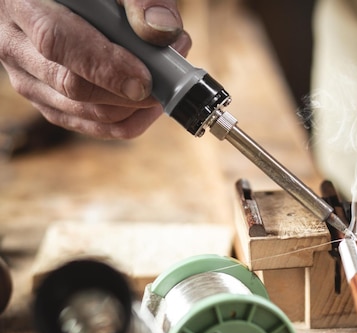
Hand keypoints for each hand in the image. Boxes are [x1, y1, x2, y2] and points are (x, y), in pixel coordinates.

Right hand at [0, 0, 189, 137]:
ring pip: (85, 112)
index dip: (105, 66)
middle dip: (129, 91)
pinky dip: (129, 119)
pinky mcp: (48, 102)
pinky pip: (92, 126)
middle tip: (171, 74)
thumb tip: (162, 33)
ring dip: (136, 105)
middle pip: (72, 86)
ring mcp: (27, 79)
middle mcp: (13, 44)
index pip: (56, 42)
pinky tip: (152, 101)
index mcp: (20, 2)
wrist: (67, 4)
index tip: (145, 79)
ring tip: (166, 77)